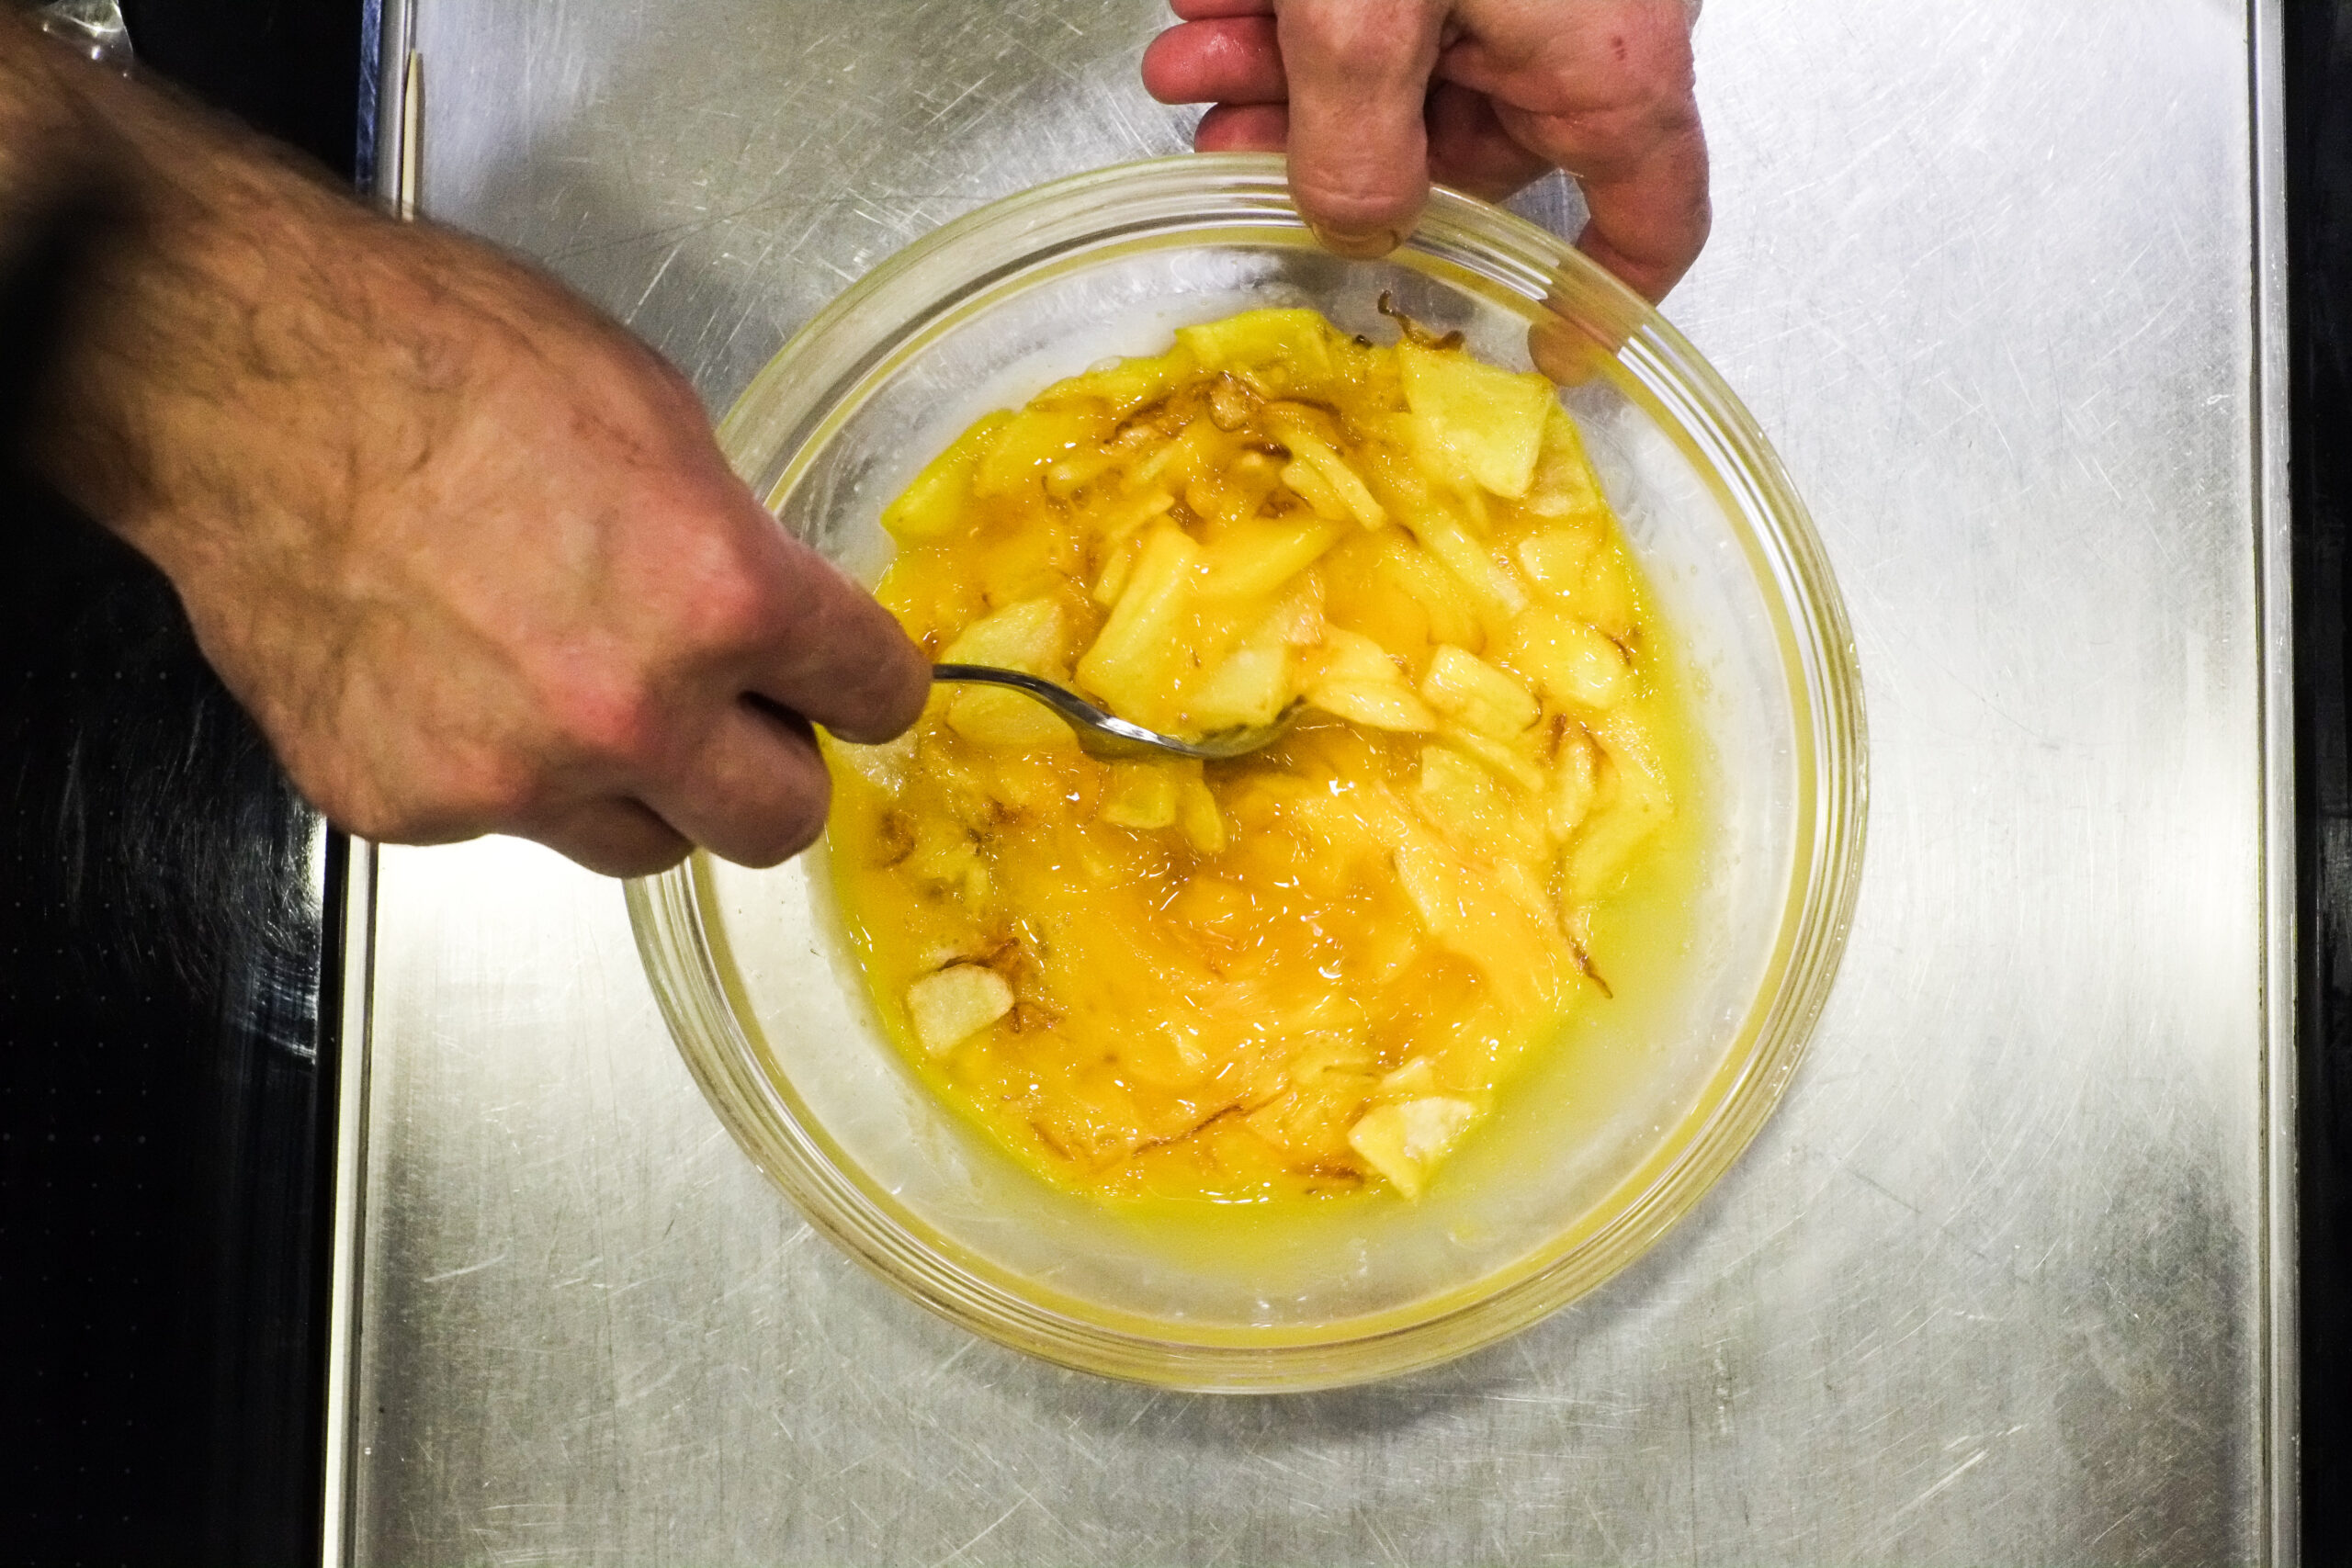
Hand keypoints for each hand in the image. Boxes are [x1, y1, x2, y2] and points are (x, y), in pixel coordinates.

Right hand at [5, 21, 926, 875]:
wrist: (238, 383)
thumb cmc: (436, 357)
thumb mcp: (655, 416)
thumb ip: (736, 547)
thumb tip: (779, 620)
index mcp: (718, 598)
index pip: (876, 696)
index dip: (871, 680)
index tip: (856, 679)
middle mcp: (628, 714)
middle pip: (779, 823)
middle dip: (772, 766)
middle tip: (739, 713)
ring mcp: (510, 778)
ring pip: (647, 846)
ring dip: (646, 787)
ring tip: (584, 690)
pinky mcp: (407, 807)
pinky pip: (511, 826)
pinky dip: (511, 773)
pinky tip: (467, 681)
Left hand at [1141, 0, 1708, 300]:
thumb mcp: (1364, 12)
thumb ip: (1353, 144)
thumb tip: (1354, 222)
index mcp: (1609, 60)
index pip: (1649, 215)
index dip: (1606, 297)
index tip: (1558, 348)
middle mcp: (1587, 15)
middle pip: (1473, 138)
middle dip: (1334, 146)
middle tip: (1229, 143)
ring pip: (1410, 57)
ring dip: (1287, 70)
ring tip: (1189, 60)